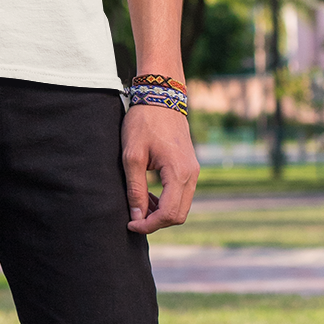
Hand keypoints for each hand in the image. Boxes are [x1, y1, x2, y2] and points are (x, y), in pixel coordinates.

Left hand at [122, 103, 199, 232]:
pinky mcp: (190, 168)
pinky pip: (182, 195)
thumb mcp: (132, 156)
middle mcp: (192, 175)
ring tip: (139, 205)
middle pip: (178, 215)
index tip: (130, 224)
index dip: (148, 225)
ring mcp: (194, 171)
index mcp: (179, 173)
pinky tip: (149, 196)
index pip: (168, 214)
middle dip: (156, 222)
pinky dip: (167, 202)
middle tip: (133, 218)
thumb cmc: (143, 123)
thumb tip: (136, 217)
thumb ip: (135, 189)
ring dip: (161, 213)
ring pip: (181, 207)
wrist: (161, 97)